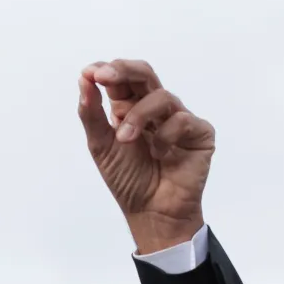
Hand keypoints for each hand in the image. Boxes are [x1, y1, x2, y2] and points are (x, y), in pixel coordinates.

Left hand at [76, 59, 213, 253]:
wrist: (150, 212)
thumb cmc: (128, 179)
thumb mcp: (100, 146)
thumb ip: (91, 114)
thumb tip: (84, 79)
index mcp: (131, 108)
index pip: (122, 79)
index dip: (108, 71)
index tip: (90, 73)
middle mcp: (155, 109)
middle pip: (144, 74)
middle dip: (123, 71)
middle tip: (104, 76)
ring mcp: (178, 118)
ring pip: (161, 96)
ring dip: (138, 115)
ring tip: (124, 139)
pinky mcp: (199, 132)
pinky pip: (182, 120)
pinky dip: (165, 136)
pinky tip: (159, 154)